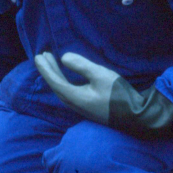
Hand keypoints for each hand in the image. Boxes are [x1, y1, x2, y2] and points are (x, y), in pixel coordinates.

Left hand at [34, 52, 172, 138]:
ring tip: (51, 62)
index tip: (38, 56)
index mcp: (74, 96)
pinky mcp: (86, 107)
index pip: (54, 80)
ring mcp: (79, 107)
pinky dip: (63, 81)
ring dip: (55, 75)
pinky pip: (68, 92)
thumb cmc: (118, 95)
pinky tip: (66, 76)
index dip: (45, 68)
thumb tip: (63, 57)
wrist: (134, 116)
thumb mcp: (101, 75)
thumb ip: (81, 66)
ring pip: (61, 89)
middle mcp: (73, 103)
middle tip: (42, 56)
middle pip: (55, 85)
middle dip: (48, 70)